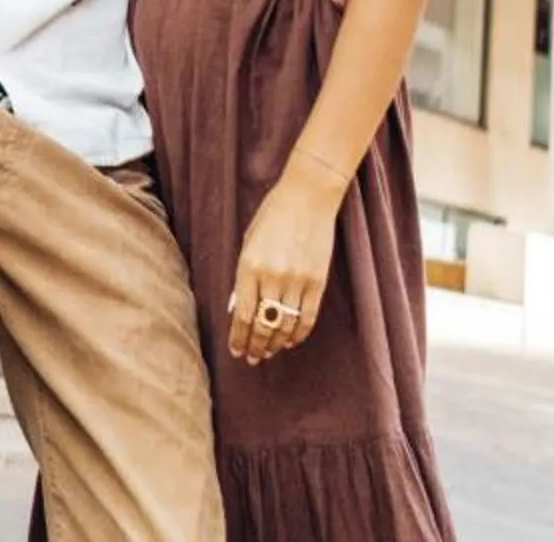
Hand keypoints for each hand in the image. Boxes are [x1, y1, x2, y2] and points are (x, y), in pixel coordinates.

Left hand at [228, 154, 345, 365]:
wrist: (308, 196)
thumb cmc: (273, 214)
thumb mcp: (248, 241)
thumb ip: (242, 277)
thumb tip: (236, 310)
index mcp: (249, 266)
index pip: (243, 315)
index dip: (239, 338)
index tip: (237, 352)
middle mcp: (272, 277)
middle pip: (263, 325)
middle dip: (256, 346)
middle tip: (253, 358)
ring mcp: (296, 281)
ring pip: (285, 326)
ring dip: (276, 344)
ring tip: (270, 352)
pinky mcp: (317, 282)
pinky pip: (307, 318)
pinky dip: (299, 334)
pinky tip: (291, 340)